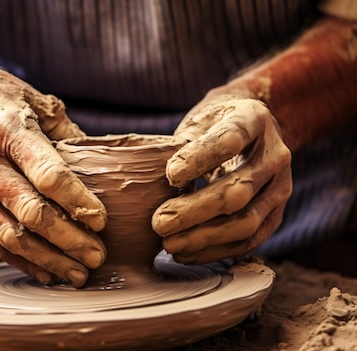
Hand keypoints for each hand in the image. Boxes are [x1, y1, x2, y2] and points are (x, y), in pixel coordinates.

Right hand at [0, 54, 106, 286]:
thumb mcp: (33, 100)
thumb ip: (66, 135)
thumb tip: (100, 171)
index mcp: (7, 129)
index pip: (48, 175)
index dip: (78, 202)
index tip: (101, 222)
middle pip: (31, 213)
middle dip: (69, 240)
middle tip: (97, 256)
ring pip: (10, 235)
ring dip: (47, 259)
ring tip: (77, 273)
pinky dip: (18, 260)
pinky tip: (44, 270)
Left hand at [152, 94, 291, 263]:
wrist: (249, 132)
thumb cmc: (212, 127)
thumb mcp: (197, 122)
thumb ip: (181, 146)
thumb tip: (161, 181)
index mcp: (254, 119)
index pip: (231, 139)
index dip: (200, 159)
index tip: (170, 176)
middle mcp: (275, 155)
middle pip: (239, 192)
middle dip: (195, 212)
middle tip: (159, 223)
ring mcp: (280, 188)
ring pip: (246, 222)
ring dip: (203, 238)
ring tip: (168, 243)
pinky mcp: (276, 215)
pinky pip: (249, 241)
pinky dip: (214, 251)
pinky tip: (185, 253)